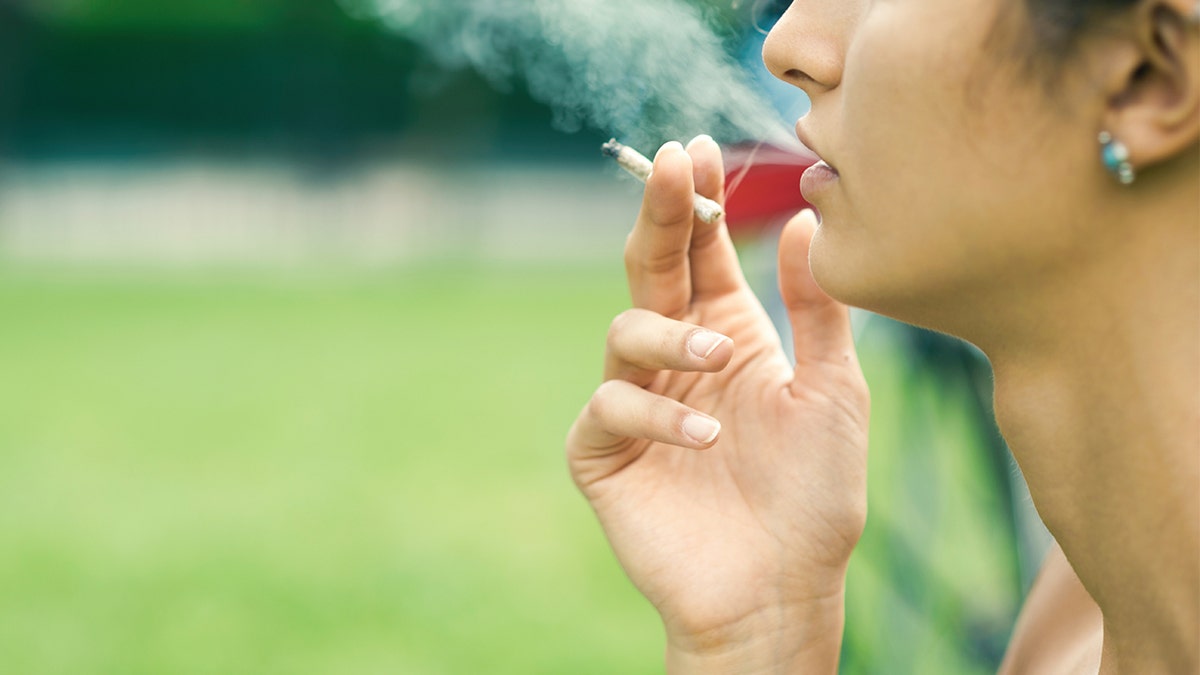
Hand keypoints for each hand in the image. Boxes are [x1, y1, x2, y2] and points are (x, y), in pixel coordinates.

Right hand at [566, 136, 869, 672]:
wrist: (780, 591)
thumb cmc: (813, 498)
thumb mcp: (834, 394)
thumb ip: (817, 313)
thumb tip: (807, 219)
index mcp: (728, 336)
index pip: (703, 255)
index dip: (698, 202)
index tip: (698, 149)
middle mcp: (677, 360)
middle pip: (652, 270)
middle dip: (659, 216)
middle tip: (669, 166)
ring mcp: (637, 404)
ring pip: (625, 331)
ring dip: (669, 333)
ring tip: (718, 355)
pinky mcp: (605, 452)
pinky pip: (612, 407)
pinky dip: (656, 412)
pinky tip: (705, 434)